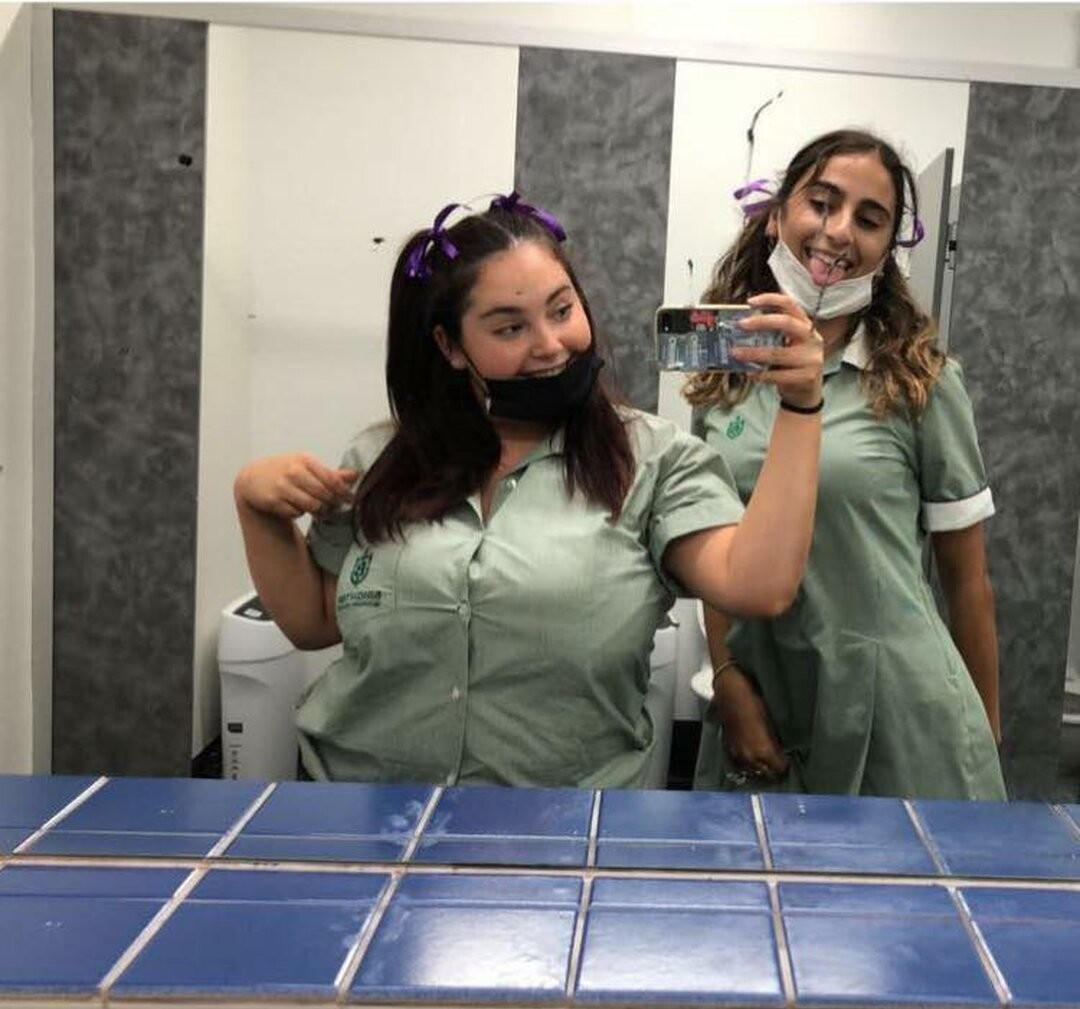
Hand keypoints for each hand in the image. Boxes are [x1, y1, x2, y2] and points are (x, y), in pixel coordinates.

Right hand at [235, 453, 359, 519]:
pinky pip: (297, 513)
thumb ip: (331, 473)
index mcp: (305, 460)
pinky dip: (301, 513)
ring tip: (321, 510)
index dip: (344, 492)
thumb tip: (356, 474)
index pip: (331, 479)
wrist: (253, 477)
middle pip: (324, 494)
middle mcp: (294, 472)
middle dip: (333, 503)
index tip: (351, 499)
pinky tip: (299, 507)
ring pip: (313, 506)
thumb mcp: (306, 465)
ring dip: (320, 511)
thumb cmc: (285, 470)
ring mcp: (283, 487)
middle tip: (335, 506)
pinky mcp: (274, 501)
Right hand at [713, 665, 788, 779]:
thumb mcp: (770, 720)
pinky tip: (752, 754)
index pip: (779, 769)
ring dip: (759, 767)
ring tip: (766, 760)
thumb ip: (775, 740)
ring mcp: (736, 753)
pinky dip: (747, 762)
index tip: (788, 760)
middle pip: (765, 774)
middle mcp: (749, 756)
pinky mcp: (728, 747)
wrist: (729, 690)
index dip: (785, 765)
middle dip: (773, 769)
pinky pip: (740, 763)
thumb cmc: (752, 700)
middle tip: (779, 761)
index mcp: (763, 750)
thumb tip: (783, 749)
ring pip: (752, 770)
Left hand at [731, 291, 824, 410]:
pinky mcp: (807, 377)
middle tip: (740, 325)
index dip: (771, 299)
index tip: (750, 302)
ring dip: (753, 353)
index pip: (790, 305)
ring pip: (778, 353)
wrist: (806, 393)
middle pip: (787, 323)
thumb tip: (740, 327)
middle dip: (761, 322)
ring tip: (735, 353)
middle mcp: (812, 338)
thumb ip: (771, 335)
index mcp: (805, 325)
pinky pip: (779, 375)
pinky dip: (761, 374)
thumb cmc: (791, 364)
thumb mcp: (786, 344)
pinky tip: (749, 373)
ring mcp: (811, 358)